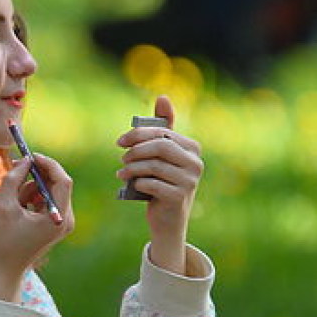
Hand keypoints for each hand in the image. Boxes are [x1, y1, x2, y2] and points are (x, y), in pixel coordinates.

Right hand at [0, 154, 73, 302]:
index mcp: (58, 218)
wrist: (4, 270)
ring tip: (14, 200)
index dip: (47, 164)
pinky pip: (47, 200)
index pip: (62, 181)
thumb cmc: (3, 241)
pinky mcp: (55, 224)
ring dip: (31, 188)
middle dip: (38, 174)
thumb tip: (24, 160)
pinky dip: (33, 197)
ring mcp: (62, 222)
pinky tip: (19, 208)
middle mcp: (66, 220)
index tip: (30, 155)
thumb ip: (14, 179)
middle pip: (58, 184)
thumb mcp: (4, 206)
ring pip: (50, 191)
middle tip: (18, 166)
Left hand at [116, 94, 202, 274]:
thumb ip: (162, 128)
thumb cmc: (162, 182)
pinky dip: (138, 183)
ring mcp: (190, 181)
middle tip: (121, 157)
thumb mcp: (161, 156)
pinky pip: (152, 184)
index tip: (120, 141)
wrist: (167, 220)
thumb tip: (163, 96)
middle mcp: (196, 163)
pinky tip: (132, 185)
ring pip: (154, 166)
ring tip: (122, 173)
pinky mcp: (180, 197)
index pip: (163, 132)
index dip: (139, 134)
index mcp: (192, 148)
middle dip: (135, 150)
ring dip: (132, 168)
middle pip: (159, 147)